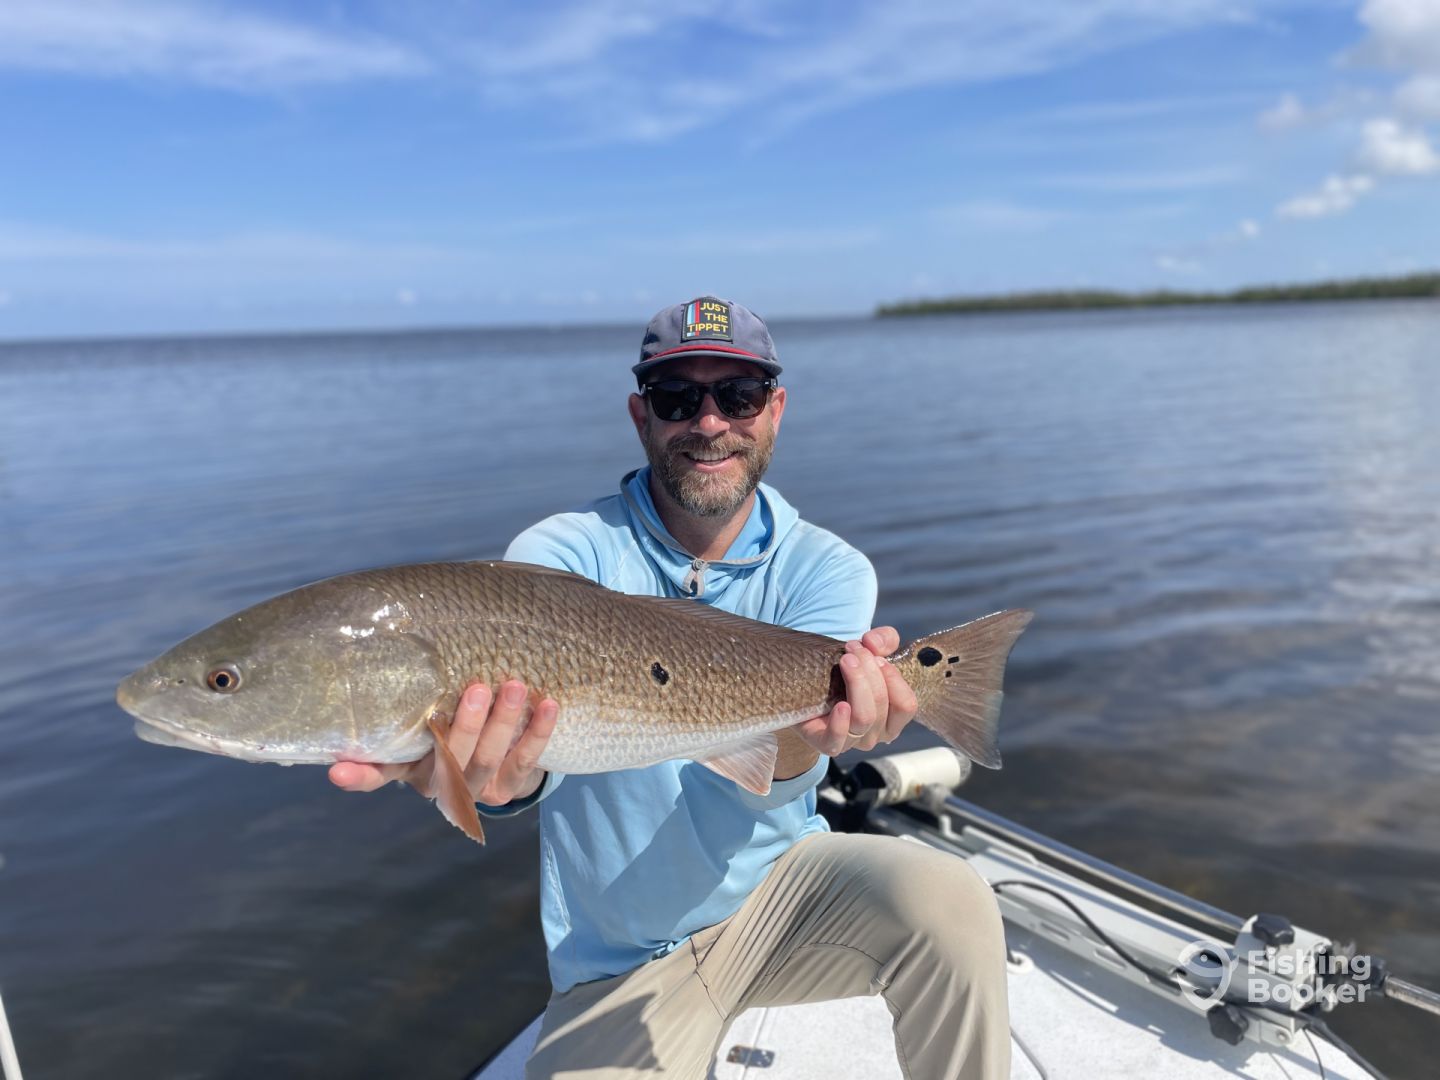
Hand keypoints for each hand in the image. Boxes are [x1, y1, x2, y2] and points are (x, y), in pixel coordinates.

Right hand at [328, 680, 557, 805]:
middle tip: (477, 687)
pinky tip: (549, 705)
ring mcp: (472, 788)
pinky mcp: (506, 788)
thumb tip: (397, 630)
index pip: (376, 771)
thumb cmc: (452, 713)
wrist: (499, 751)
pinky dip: (538, 733)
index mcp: (406, 762)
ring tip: (515, 686)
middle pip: (447, 758)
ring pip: (487, 759)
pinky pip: (525, 762)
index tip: (338, 770)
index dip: (359, 774)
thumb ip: (417, 686)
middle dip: (465, 723)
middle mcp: (435, 780)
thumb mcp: (429, 705)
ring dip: (503, 722)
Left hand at [794, 627, 918, 756]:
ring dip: (856, 683)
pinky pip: (837, 742)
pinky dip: (840, 724)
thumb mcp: (870, 650)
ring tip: (845, 660)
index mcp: (892, 717)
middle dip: (868, 671)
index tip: (875, 654)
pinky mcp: (826, 743)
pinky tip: (839, 705)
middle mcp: (875, 733)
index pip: (906, 704)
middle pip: (881, 705)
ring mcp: (852, 741)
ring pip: (864, 718)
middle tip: (852, 649)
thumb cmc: (846, 672)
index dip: (893, 677)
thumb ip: (883, 640)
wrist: (809, 685)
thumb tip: (874, 643)